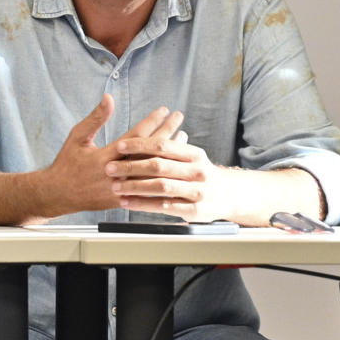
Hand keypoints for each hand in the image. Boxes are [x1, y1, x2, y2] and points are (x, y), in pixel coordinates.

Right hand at [36, 97, 182, 215]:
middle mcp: (116, 172)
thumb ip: (95, 119)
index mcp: (104, 157)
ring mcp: (122, 187)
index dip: (151, 122)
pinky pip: (149, 185)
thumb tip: (108, 99)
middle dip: (167, 132)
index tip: (163, 110)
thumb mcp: (77, 138)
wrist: (58, 195)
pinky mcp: (124, 198)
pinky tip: (171, 162)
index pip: (135, 136)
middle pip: (149, 151)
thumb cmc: (66, 165)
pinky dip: (162, 171)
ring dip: (169, 152)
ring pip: (153, 170)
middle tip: (178, 117)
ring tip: (182, 136)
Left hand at [108, 126, 237, 220]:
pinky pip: (164, 206)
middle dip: (131, 166)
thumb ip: (171, 148)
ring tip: (115, 186)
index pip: (163, 146)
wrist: (230, 196)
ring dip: (134, 186)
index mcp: (194, 155)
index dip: (139, 145)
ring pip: (161, 187)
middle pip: (159, 166)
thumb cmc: (202, 174)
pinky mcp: (194, 210)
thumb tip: (146, 130)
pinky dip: (143, 204)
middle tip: (110, 168)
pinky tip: (128, 202)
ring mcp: (197, 191)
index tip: (119, 146)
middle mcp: (197, 171)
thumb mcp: (192, 158)